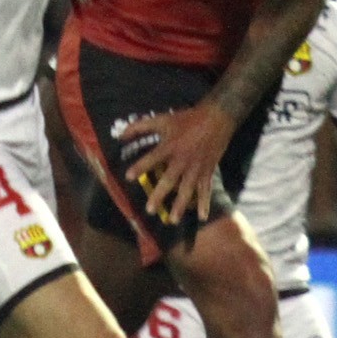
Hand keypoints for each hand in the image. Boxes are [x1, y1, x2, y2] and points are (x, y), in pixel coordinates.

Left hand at [125, 101, 233, 223]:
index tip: (129, 177)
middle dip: (159, 195)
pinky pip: (206, 189)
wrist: (216, 118)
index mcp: (170, 146)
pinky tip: (202, 217)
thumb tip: (120, 135)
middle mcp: (182, 160)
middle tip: (150, 209)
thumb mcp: (162, 119)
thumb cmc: (186, 119)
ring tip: (172, 220)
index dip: (141, 166)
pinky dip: (205, 203)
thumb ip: (140, 127)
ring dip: (180, 205)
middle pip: (169, 180)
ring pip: (187, 189)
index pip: (153, 158)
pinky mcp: (208, 171)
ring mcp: (196, 167)